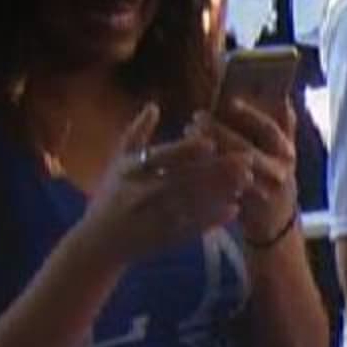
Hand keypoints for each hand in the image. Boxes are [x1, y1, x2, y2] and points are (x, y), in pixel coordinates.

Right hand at [75, 104, 251, 265]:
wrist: (101, 241)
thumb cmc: (111, 194)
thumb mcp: (118, 160)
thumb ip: (137, 133)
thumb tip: (154, 105)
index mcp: (131, 170)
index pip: (162, 157)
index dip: (185, 150)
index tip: (210, 142)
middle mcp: (143, 193)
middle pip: (184, 179)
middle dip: (216, 170)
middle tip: (245, 161)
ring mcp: (155, 217)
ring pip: (193, 203)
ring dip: (220, 193)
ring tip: (246, 182)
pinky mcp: (165, 238)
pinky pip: (193, 227)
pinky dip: (213, 219)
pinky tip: (233, 209)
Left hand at [194, 99, 297, 242]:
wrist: (276, 225)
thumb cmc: (276, 179)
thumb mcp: (284, 154)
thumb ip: (284, 127)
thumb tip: (282, 97)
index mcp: (287, 153)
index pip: (270, 130)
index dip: (251, 115)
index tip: (229, 101)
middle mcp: (279, 172)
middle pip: (245, 149)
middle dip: (219, 132)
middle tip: (196, 119)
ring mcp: (263, 191)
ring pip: (231, 168)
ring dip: (207, 151)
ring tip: (187, 136)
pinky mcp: (244, 207)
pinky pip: (222, 188)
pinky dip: (203, 174)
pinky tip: (186, 161)